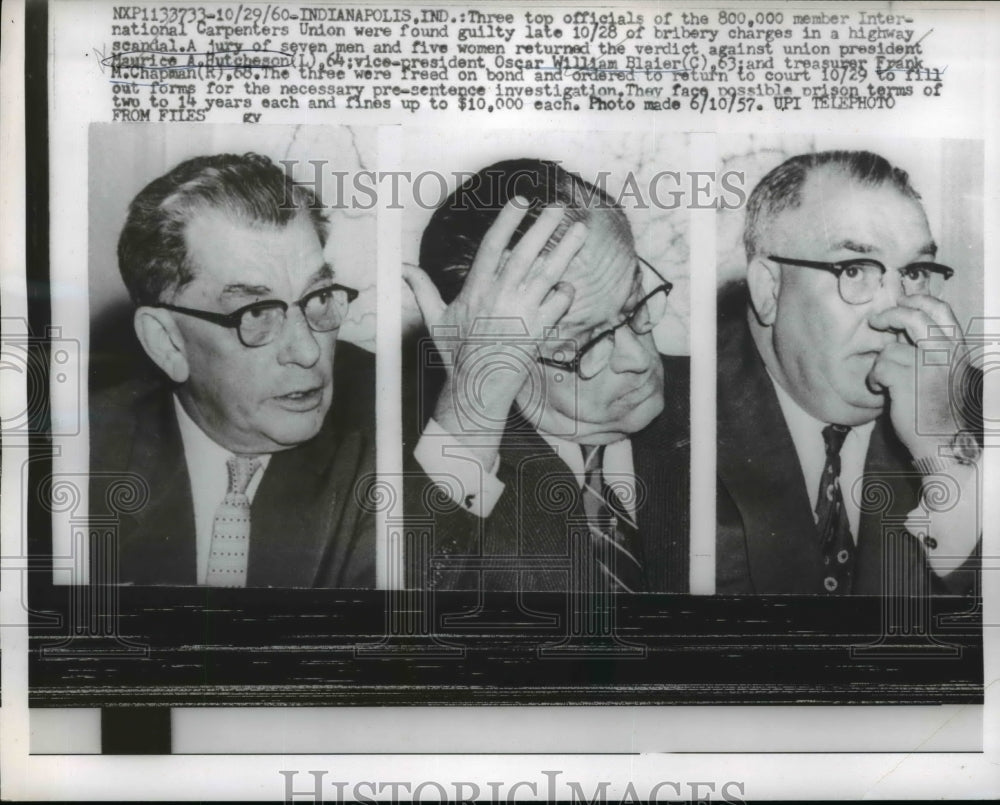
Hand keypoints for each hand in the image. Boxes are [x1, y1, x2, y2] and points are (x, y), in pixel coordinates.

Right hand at [405, 198, 586, 458]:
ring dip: (566, 250)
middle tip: (558, 206)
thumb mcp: (435, 319)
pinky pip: (559, 304)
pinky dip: (565, 293)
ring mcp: (522, 313)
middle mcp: (500, 297)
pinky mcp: (539, 330)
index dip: (507, 221)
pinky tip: (565, 287)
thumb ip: (423, 289)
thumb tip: (403, 268)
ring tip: (581, 230)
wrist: (476, 389)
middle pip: (525, 254)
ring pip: (548, 274)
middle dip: (543, 227)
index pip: (492, 246)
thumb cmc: (455, 353)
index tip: (520, 201)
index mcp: (476, 289)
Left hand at [867, 294, 966, 462]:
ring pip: (890, 349)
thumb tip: (906, 330)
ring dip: (880, 364)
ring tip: (884, 380)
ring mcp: (927, 367)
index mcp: (957, 349)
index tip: (902, 300)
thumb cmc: (944, 411)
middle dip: (890, 314)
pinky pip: (879, 367)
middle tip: (875, 321)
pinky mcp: (908, 381)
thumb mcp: (949, 374)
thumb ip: (934, 352)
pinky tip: (882, 390)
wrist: (947, 443)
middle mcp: (945, 354)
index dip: (918, 300)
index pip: (942, 311)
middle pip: (914, 316)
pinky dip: (875, 378)